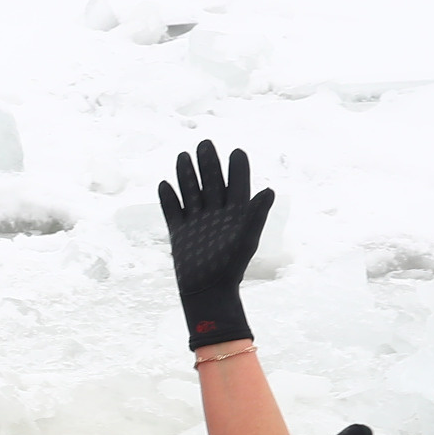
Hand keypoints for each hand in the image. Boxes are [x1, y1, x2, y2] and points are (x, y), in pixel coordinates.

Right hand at [159, 139, 274, 349]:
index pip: (237, 185)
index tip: (236, 152)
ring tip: (183, 156)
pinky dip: (168, 199)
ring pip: (191, 193)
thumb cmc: (230, 267)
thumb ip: (255, 214)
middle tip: (205, 144)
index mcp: (236, 214)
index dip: (238, 169)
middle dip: (208, 164)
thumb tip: (269, 190)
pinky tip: (164, 185)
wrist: (207, 291)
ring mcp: (196, 222)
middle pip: (211, 183)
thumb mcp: (246, 238)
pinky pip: (173, 211)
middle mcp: (216, 215)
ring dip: (187, 175)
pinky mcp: (179, 233)